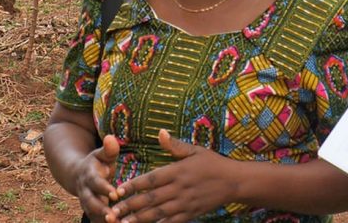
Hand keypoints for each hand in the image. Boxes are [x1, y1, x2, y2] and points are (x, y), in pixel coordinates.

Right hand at [76, 135, 119, 221]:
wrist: (77, 175)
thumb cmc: (97, 163)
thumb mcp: (102, 155)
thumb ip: (109, 149)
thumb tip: (111, 137)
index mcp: (89, 176)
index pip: (96, 183)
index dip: (104, 188)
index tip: (115, 194)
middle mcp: (85, 192)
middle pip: (91, 203)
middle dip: (101, 210)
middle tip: (113, 218)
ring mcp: (87, 203)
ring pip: (92, 215)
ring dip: (102, 221)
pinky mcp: (91, 212)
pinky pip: (96, 221)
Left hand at [108, 129, 239, 222]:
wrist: (235, 181)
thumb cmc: (213, 163)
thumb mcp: (196, 150)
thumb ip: (175, 145)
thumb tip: (160, 132)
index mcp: (179, 171)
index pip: (151, 179)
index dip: (134, 185)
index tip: (118, 190)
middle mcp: (180, 188)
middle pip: (151, 199)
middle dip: (130, 206)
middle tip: (112, 211)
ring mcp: (185, 203)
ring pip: (158, 213)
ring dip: (139, 219)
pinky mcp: (191, 214)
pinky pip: (171, 222)